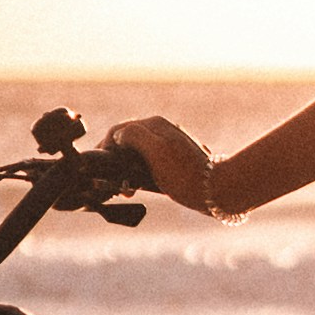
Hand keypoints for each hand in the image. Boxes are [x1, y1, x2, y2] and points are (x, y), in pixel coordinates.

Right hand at [101, 115, 218, 216]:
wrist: (217, 190)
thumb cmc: (186, 174)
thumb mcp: (157, 152)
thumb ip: (134, 136)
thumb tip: (117, 135)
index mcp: (154, 124)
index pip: (119, 130)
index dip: (105, 147)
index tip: (98, 167)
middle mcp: (160, 130)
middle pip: (126, 141)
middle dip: (114, 160)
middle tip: (108, 181)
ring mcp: (167, 144)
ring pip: (135, 153)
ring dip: (124, 169)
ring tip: (122, 188)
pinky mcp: (172, 160)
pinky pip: (146, 163)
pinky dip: (137, 174)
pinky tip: (136, 187)